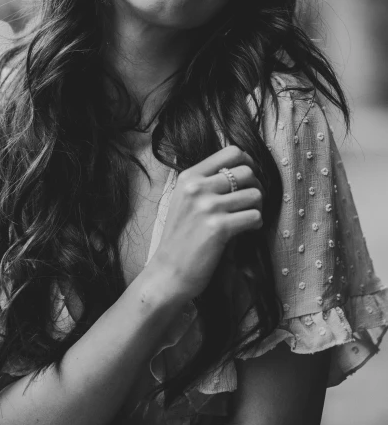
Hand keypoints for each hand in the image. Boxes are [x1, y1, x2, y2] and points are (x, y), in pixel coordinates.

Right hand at [149, 145, 262, 300]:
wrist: (168, 272)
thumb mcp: (184, 200)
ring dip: (257, 208)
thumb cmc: (180, 237)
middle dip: (256, 187)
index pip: (232, 151)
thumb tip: (244, 169)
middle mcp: (197, 187)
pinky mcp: (218, 228)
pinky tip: (246, 231)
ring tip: (247, 218)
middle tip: (250, 203)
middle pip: (247, 172)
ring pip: (255, 194)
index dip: (248, 163)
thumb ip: (206, 182)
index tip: (248, 179)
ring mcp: (207, 207)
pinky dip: (256, 224)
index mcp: (189, 176)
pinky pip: (254, 216)